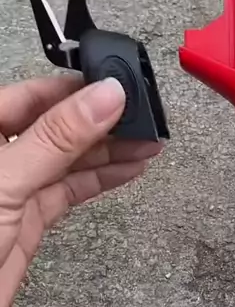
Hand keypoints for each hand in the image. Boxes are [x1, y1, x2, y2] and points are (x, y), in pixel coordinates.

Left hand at [0, 75, 162, 306]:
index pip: (32, 95)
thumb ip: (57, 139)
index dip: (77, 89)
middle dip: (102, 120)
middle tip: (145, 116)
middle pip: (56, 125)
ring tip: (149, 141)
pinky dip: (101, 180)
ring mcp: (11, 188)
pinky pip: (70, 190)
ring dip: (110, 150)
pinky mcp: (25, 221)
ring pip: (68, 159)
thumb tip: (103, 97)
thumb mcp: (5, 182)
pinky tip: (128, 168)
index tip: (119, 85)